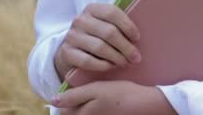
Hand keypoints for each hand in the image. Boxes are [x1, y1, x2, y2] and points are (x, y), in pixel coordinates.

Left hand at [52, 81, 176, 114]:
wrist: (148, 104)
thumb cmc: (121, 94)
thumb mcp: (96, 90)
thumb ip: (74, 96)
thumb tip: (53, 100)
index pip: (64, 112)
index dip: (67, 101)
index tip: (75, 92)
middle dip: (75, 107)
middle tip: (87, 95)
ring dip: (84, 109)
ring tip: (98, 101)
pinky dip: (94, 112)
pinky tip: (106, 106)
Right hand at [54, 3, 141, 79]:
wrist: (71, 52)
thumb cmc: (95, 38)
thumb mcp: (103, 26)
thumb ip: (117, 26)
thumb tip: (137, 38)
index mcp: (91, 9)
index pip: (112, 12)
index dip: (127, 26)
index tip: (137, 38)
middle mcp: (80, 20)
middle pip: (109, 32)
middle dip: (126, 47)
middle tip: (136, 57)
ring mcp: (72, 36)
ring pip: (100, 47)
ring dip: (116, 57)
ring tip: (125, 63)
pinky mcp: (66, 52)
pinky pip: (88, 61)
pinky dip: (102, 65)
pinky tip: (110, 66)